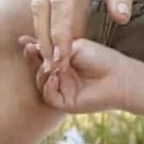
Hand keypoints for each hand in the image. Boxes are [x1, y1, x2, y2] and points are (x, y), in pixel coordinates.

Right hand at [19, 36, 138, 114]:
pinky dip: (49, 86)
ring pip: (40, 82)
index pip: (41, 55)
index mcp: (61, 61)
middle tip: (30, 48)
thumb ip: (56, 49)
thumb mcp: (76, 47)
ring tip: (51, 63)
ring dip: (42, 72)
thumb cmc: (101, 59)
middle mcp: (59, 76)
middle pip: (37, 68)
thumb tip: (34, 48)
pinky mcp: (64, 102)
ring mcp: (61, 89)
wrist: (119, 77)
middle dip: (32, 58)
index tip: (23, 40)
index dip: (32, 48)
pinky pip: (49, 96)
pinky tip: (54, 77)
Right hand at [29, 0, 143, 84]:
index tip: (62, 56)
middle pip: (42, 3)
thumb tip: (118, 19)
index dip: (60, 31)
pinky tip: (56, 32)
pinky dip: (47, 13)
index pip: (62, 0)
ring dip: (42, 27)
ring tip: (52, 55)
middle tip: (52, 65)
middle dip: (44, 36)